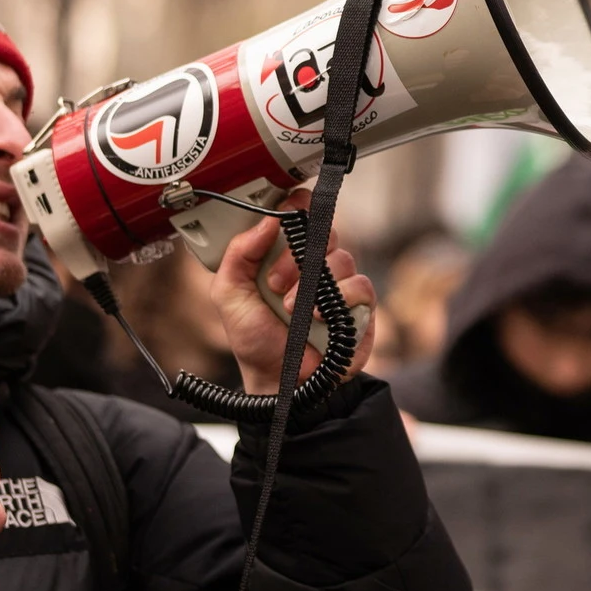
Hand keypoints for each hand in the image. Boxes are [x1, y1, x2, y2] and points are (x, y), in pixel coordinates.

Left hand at [214, 191, 376, 394]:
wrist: (280, 383)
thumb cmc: (256, 341)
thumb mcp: (229, 295)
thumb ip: (238, 255)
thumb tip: (266, 221)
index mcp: (282, 255)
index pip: (297, 215)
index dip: (295, 207)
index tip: (283, 213)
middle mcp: (313, 264)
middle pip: (324, 228)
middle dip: (298, 251)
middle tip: (276, 280)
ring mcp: (338, 284)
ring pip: (341, 257)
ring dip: (312, 283)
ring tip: (291, 309)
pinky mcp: (359, 306)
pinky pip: (361, 285)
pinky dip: (339, 299)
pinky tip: (317, 319)